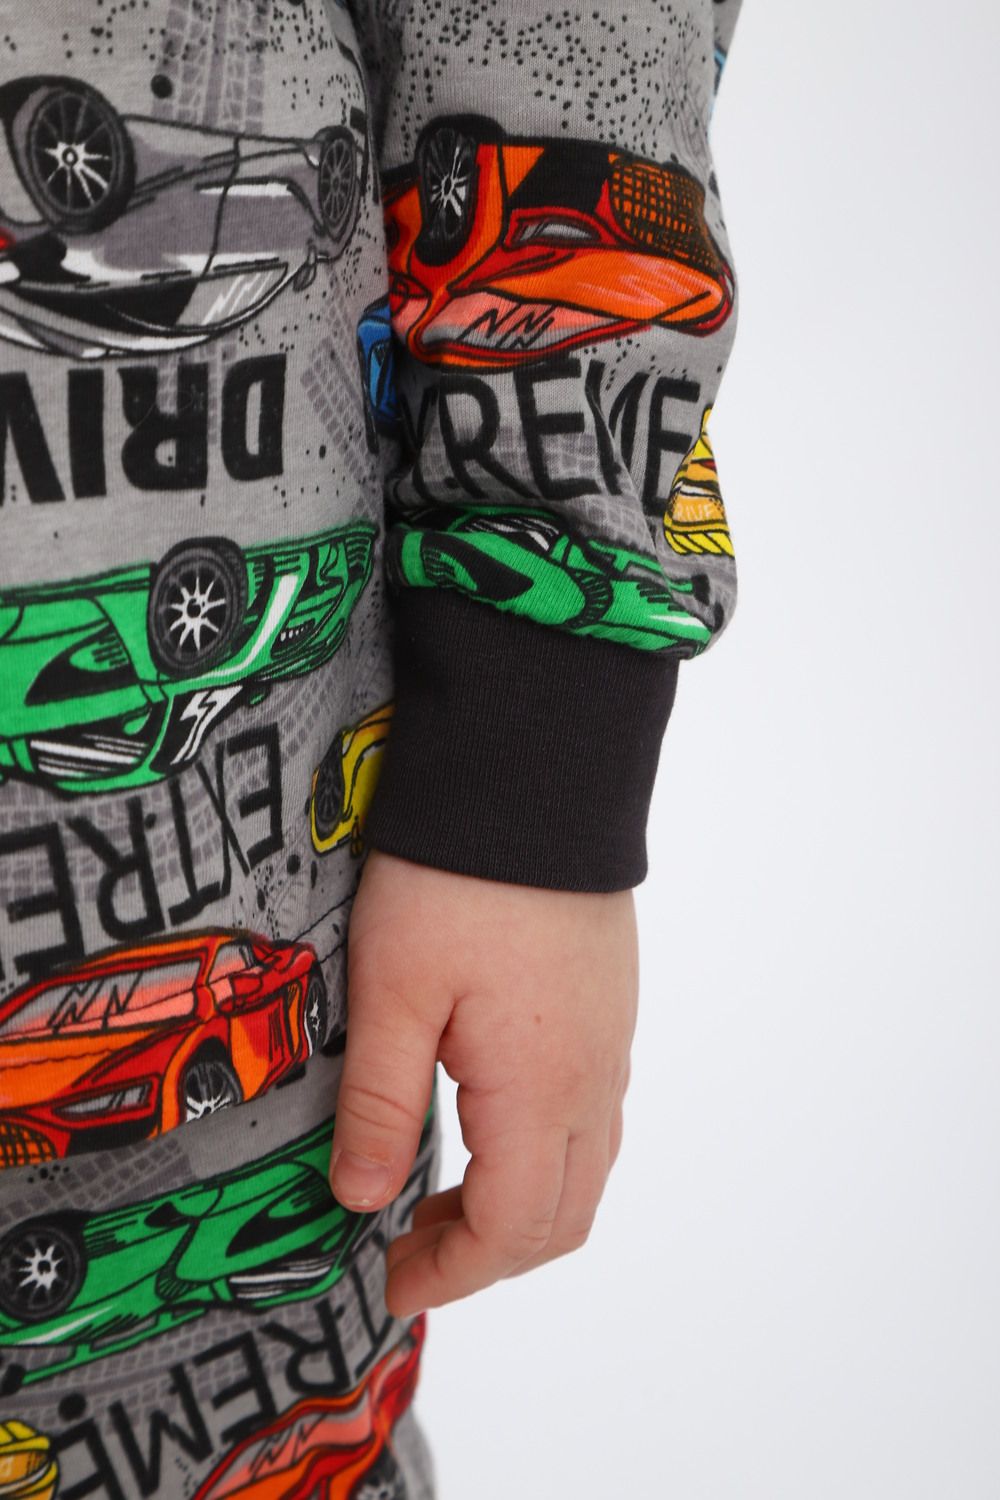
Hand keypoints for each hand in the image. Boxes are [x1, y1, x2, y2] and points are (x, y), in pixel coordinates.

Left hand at [329, 847, 637, 1317]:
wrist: (533, 777)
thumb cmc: (458, 879)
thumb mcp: (392, 993)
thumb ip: (378, 1105)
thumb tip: (360, 1198)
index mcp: (540, 1091)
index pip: (511, 1230)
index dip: (451, 1273)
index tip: (392, 1281)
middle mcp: (592, 1079)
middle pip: (563, 1217)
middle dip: (488, 1254)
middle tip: (410, 1249)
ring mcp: (611, 1042)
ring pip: (587, 1169)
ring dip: (521, 1207)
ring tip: (444, 1194)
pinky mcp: (609, 1006)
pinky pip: (596, 1116)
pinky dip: (547, 1155)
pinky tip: (491, 1123)